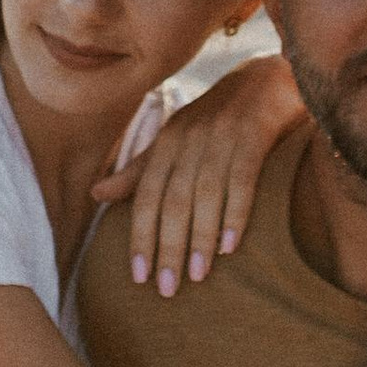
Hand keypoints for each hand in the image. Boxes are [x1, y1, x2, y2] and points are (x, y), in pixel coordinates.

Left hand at [89, 50, 305, 296]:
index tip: (139, 277)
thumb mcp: (175, 139)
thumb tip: (96, 194)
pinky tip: (231, 246)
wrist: (270, 78)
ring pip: (204, 194)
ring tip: (196, 276)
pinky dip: (235, 212)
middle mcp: (190, 138)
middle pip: (173, 200)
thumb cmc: (217, 119)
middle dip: (167, 246)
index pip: (147, 196)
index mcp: (168, 141)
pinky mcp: (255, 134)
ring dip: (199, 237)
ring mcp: (223, 135)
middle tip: (167, 289)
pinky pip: (242, 178)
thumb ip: (140, 170)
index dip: (141, 236)